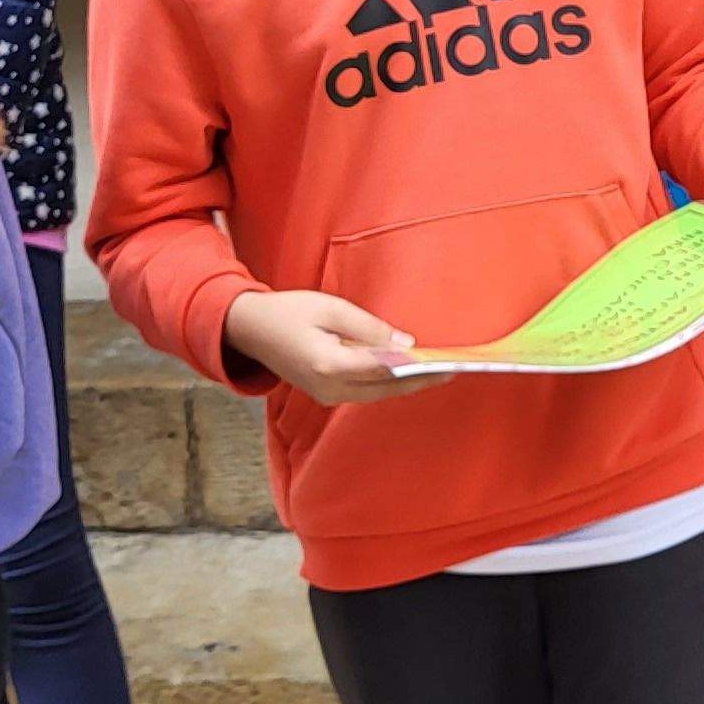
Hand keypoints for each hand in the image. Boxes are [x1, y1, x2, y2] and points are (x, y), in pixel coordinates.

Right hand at [223, 289, 445, 405]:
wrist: (249, 330)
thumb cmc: (289, 311)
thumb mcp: (331, 308)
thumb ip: (370, 328)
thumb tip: (406, 345)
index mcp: (330, 364)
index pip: (385, 370)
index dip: (419, 369)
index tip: (447, 365)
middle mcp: (329, 388)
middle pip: (386, 388)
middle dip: (421, 380)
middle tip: (453, 371)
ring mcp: (326, 396)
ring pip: (377, 394)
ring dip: (407, 384)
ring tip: (439, 372)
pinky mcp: (325, 395)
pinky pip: (365, 392)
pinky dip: (388, 384)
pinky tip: (409, 374)